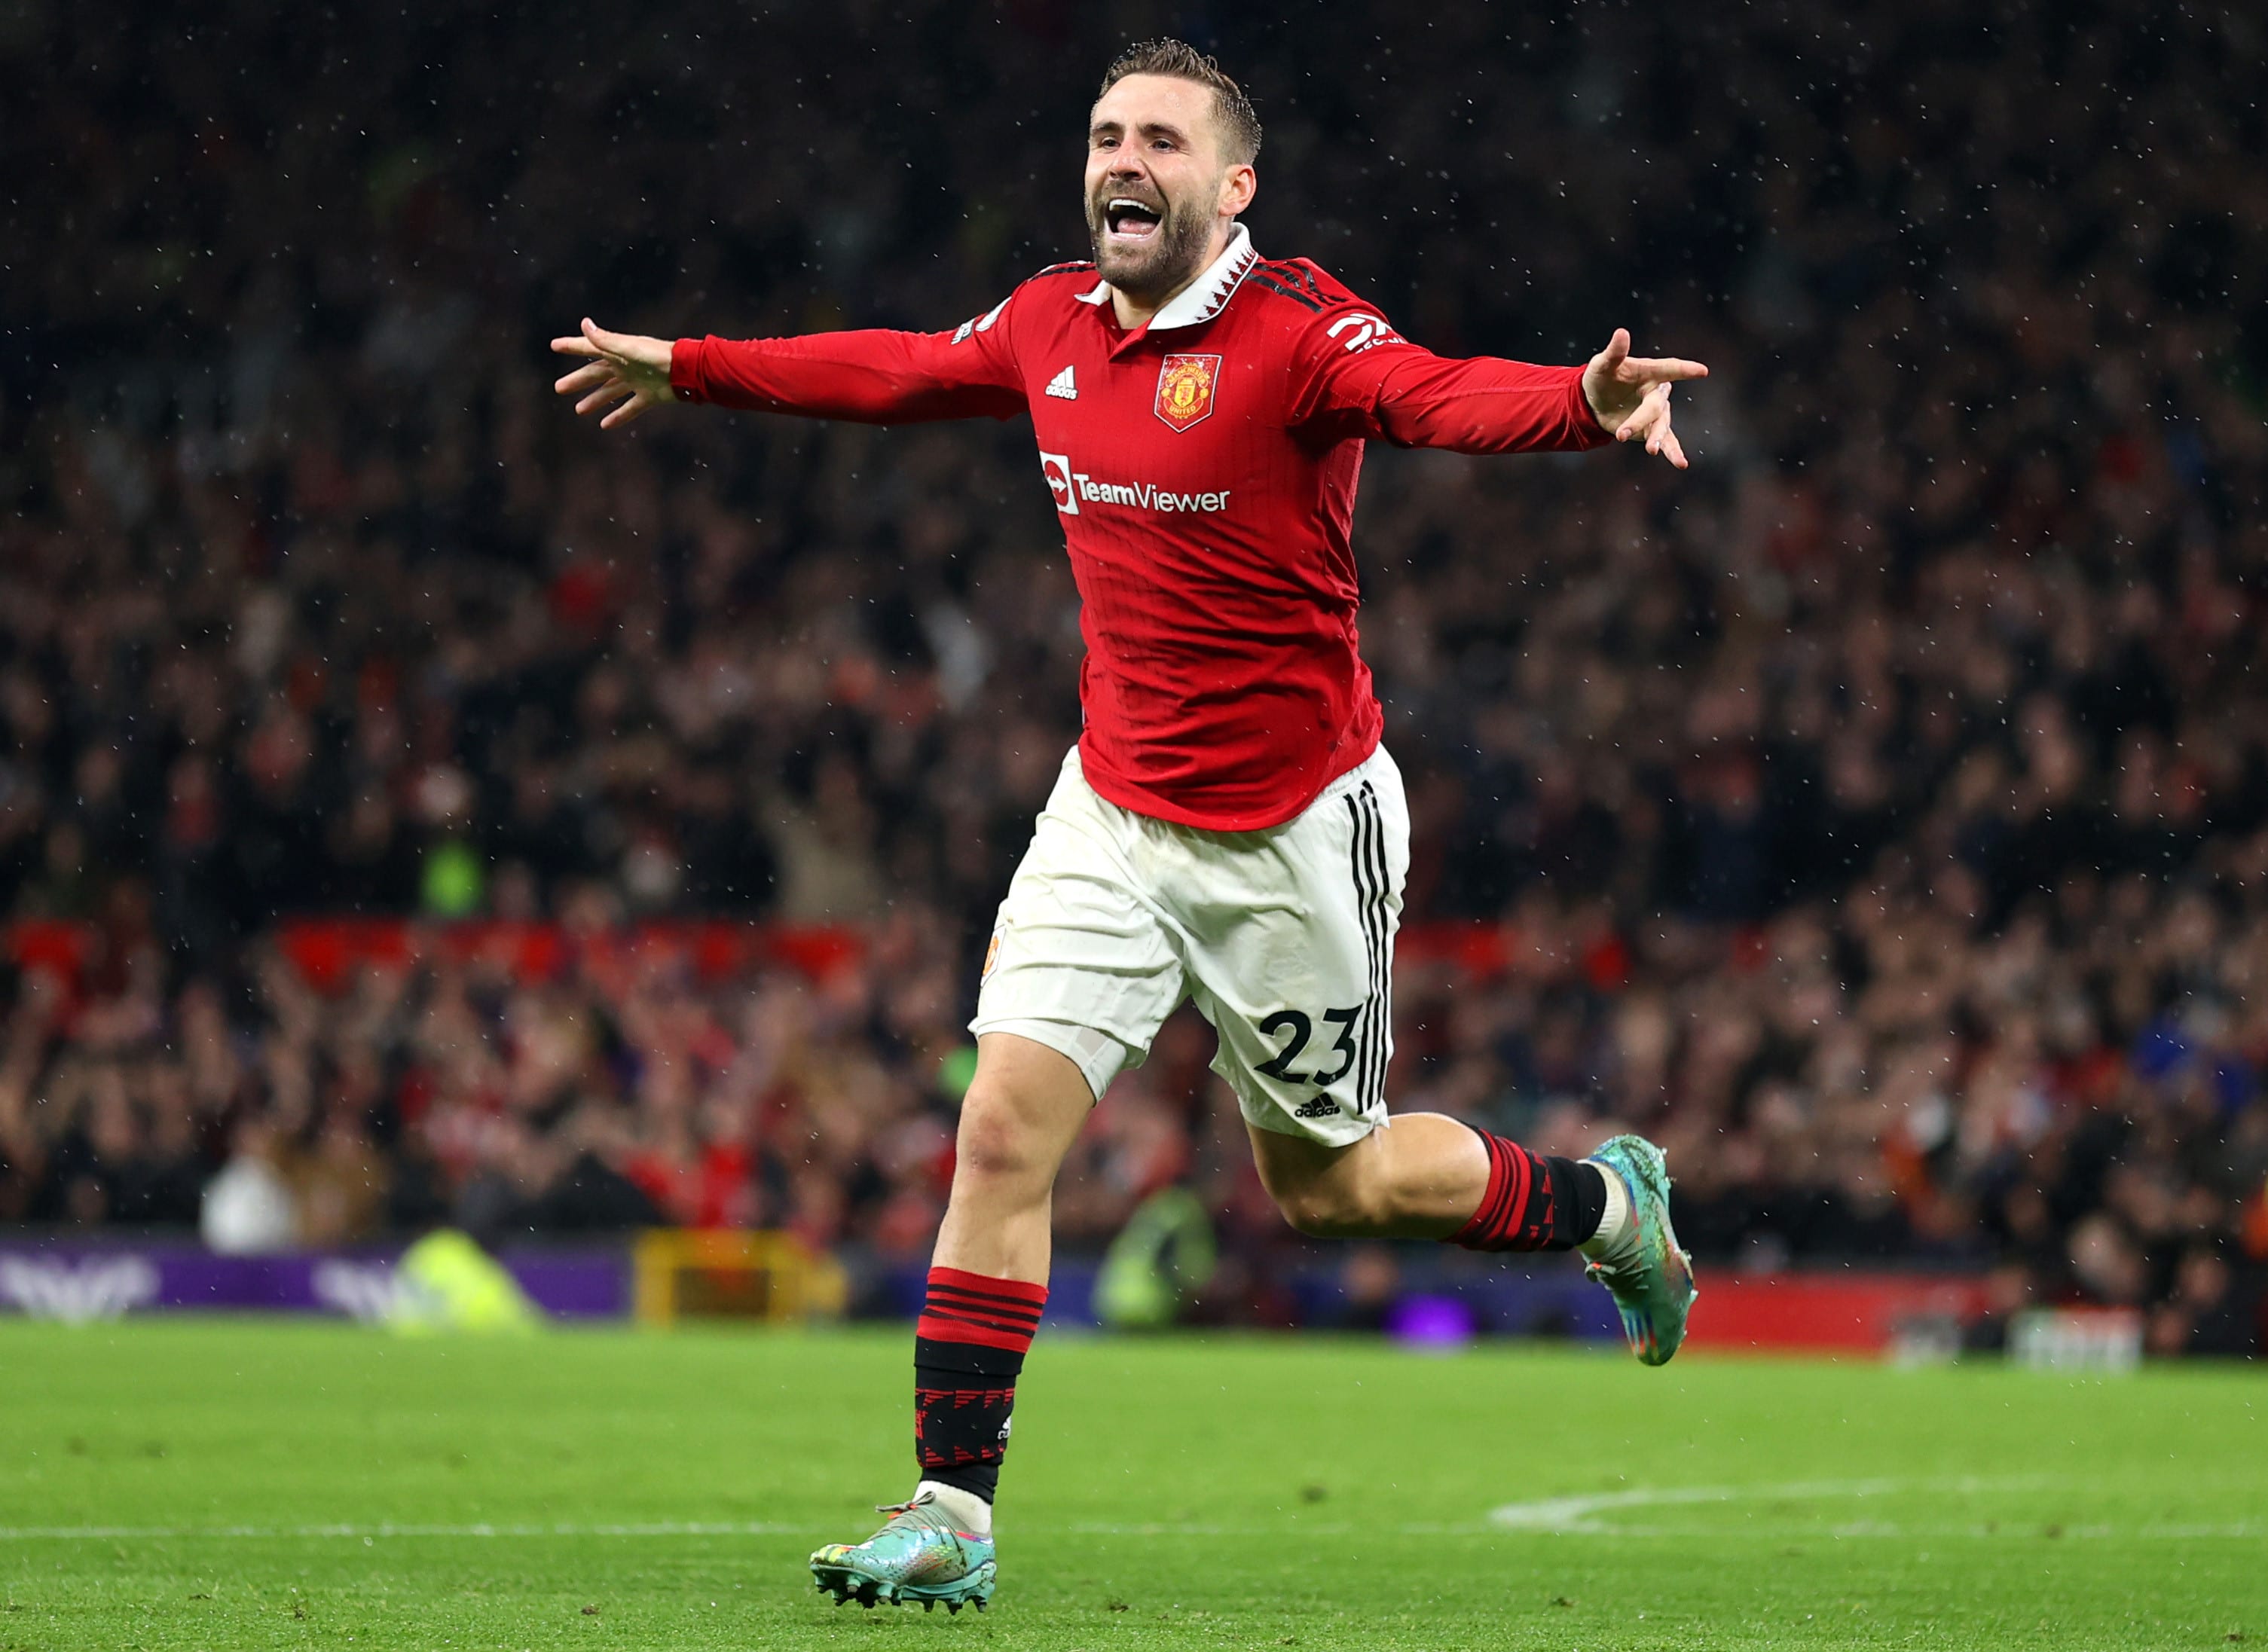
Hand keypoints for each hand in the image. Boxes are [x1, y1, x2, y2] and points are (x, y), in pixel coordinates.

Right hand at [550, 318, 675, 428]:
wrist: (686, 371)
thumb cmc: (657, 357)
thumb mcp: (628, 348)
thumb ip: (605, 340)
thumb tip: (584, 324)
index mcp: (617, 352)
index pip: (589, 347)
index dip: (572, 346)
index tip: (554, 346)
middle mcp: (625, 366)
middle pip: (596, 374)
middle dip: (577, 380)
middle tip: (559, 388)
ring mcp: (636, 382)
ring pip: (611, 392)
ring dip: (595, 400)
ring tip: (579, 410)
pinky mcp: (649, 396)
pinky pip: (630, 408)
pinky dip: (618, 416)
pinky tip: (605, 425)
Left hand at [1582, 328, 1708, 468]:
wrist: (1595, 403)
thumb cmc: (1601, 378)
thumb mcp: (1602, 365)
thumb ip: (1614, 352)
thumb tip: (1622, 332)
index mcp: (1650, 372)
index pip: (1669, 369)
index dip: (1685, 370)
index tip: (1702, 371)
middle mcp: (1657, 392)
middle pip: (1655, 407)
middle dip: (1640, 420)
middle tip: (1621, 433)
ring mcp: (1657, 412)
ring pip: (1661, 425)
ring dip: (1656, 438)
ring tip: (1652, 451)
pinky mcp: (1652, 429)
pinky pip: (1667, 440)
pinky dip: (1673, 452)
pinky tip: (1682, 464)